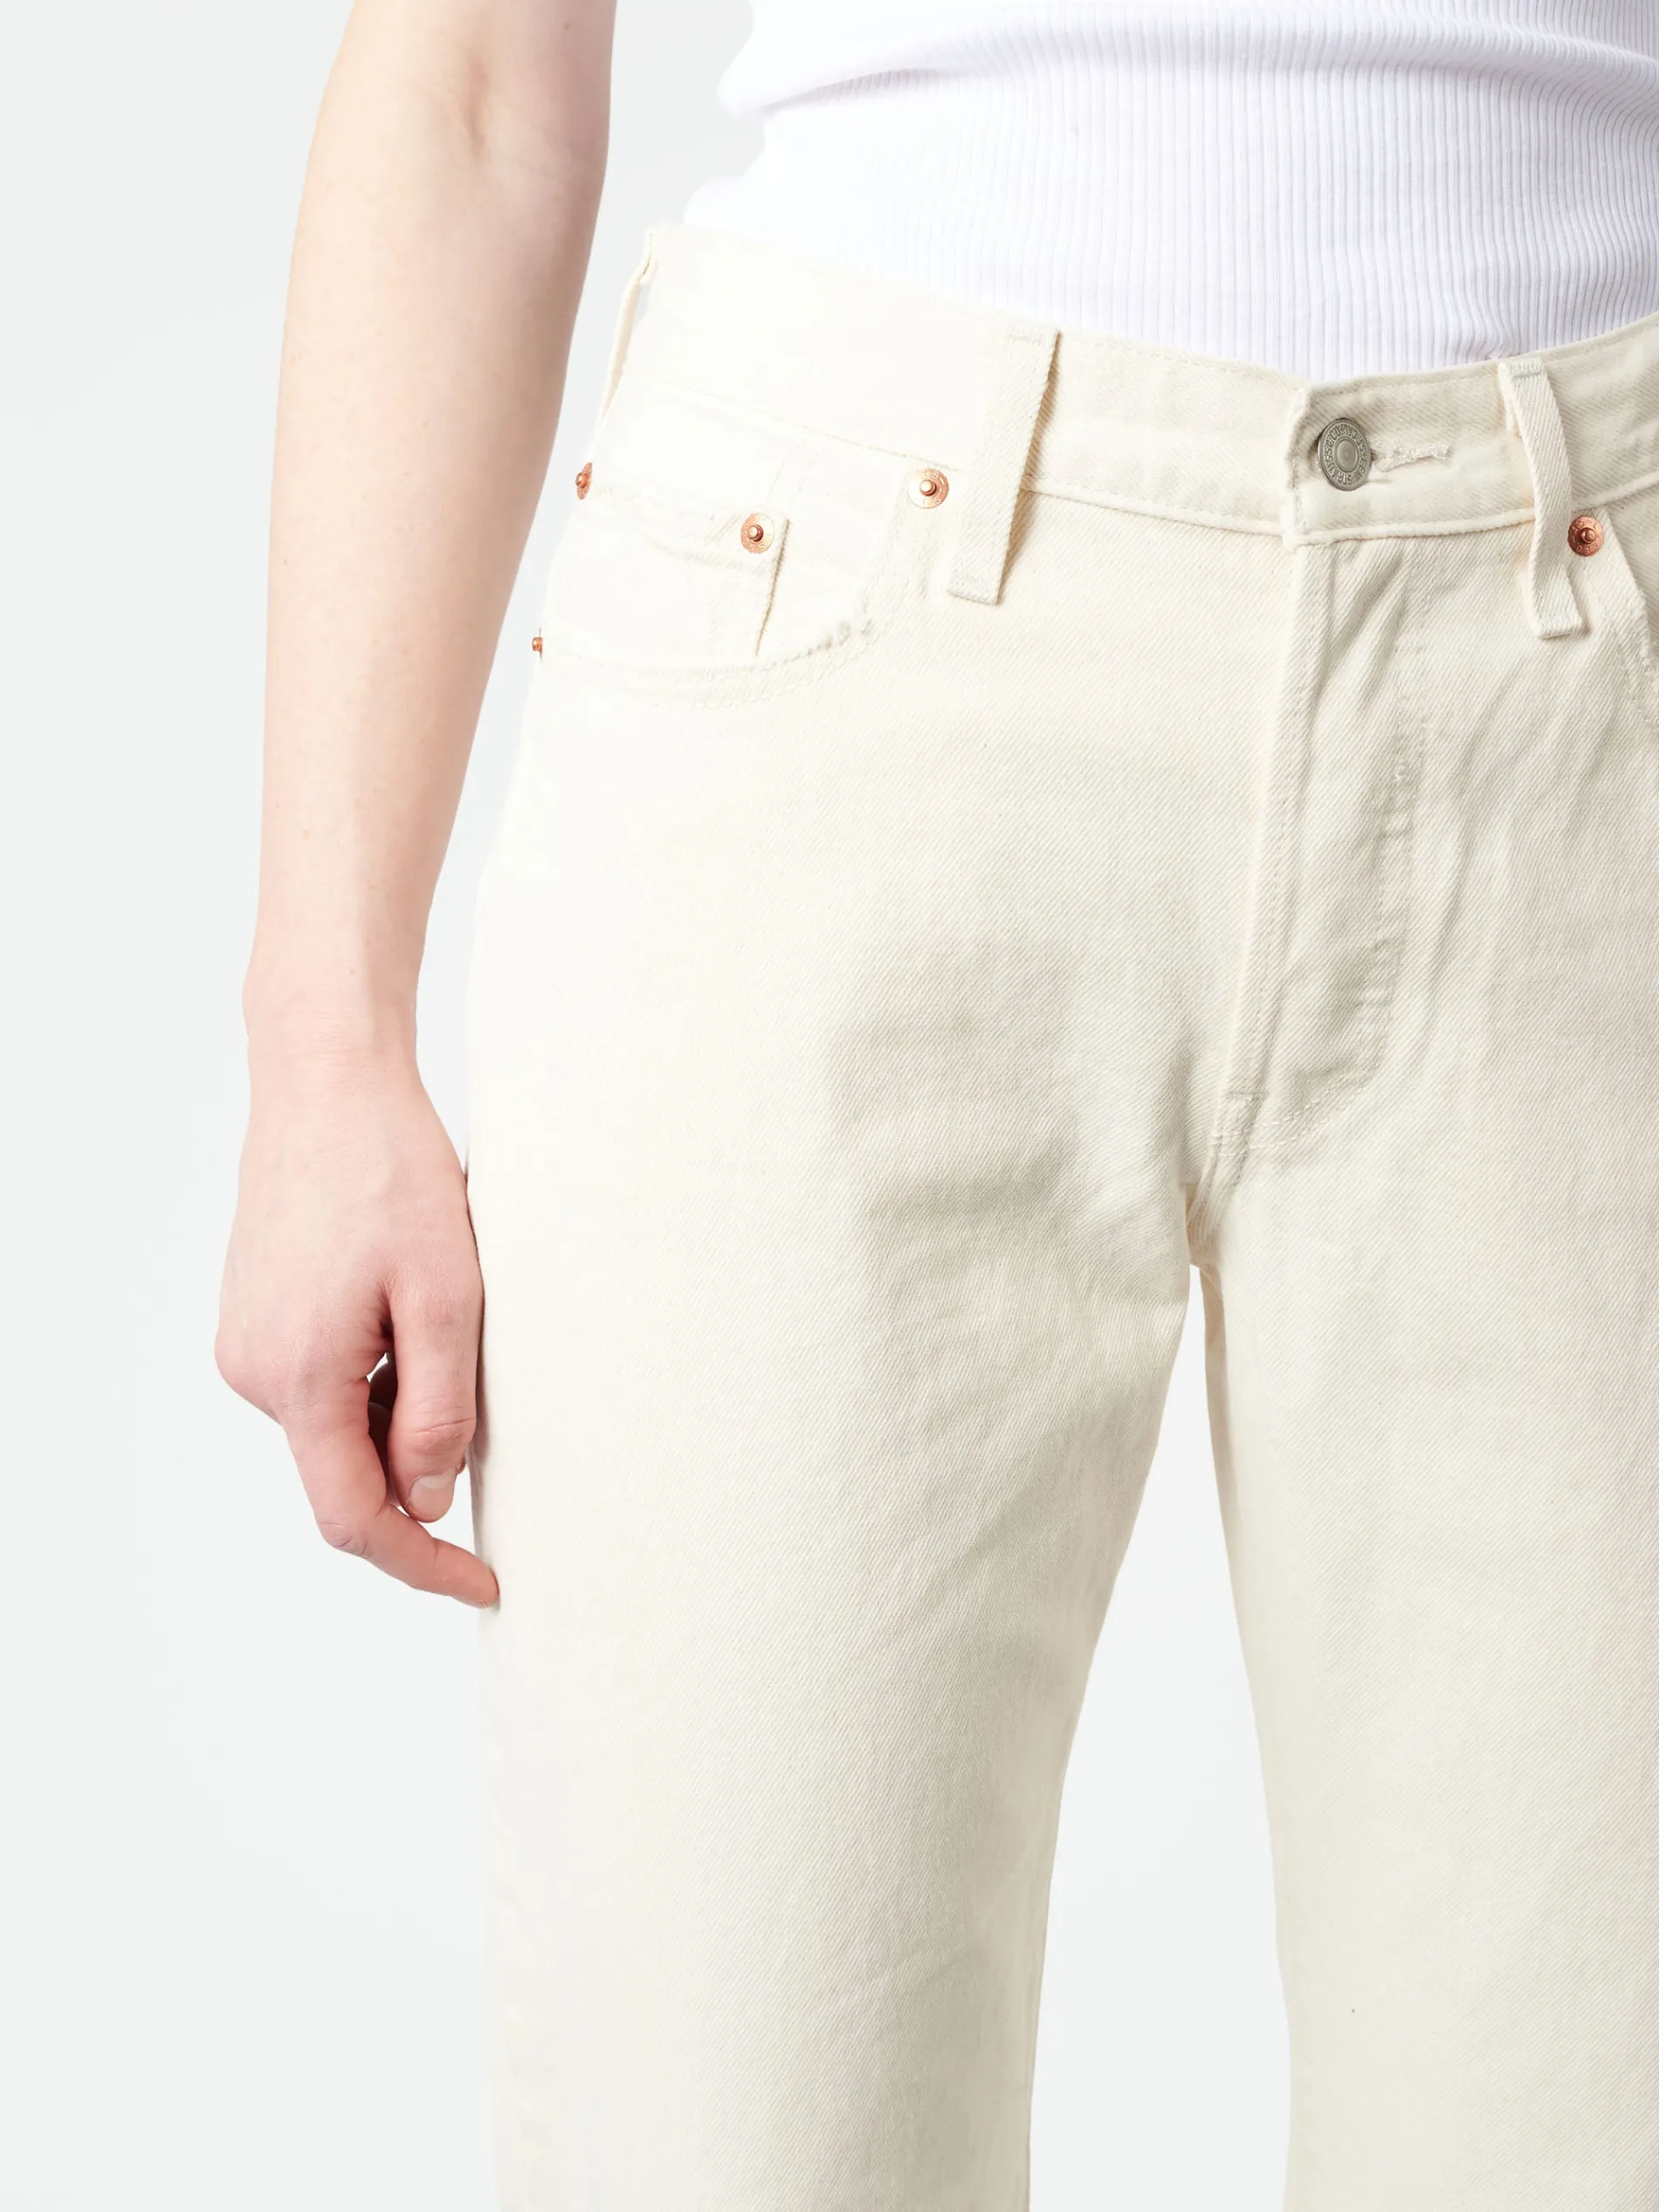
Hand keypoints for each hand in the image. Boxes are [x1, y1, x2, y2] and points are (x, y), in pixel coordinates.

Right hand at [217, 1046, 497, 1606]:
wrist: (327, 1081)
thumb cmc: (392, 1173)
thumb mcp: (448, 1298)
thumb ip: (438, 1411)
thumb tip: (429, 1503)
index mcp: (299, 1379)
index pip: (356, 1520)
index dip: (423, 1564)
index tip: (486, 1583)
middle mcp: (254, 1372)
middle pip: (345, 1472)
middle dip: (421, 1471)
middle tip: (490, 1406)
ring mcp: (247, 1343)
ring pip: (338, 1424)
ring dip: (402, 1410)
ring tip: (449, 1318)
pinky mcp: (255, 1315)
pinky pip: (323, 1381)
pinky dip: (378, 1375)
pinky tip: (411, 1304)